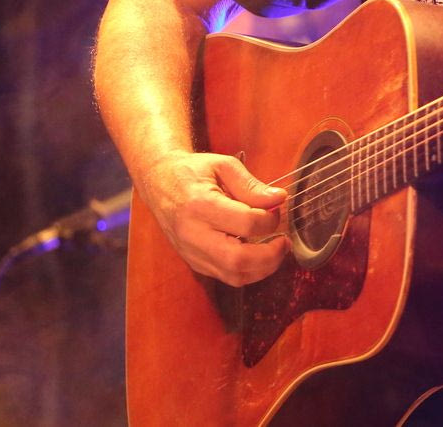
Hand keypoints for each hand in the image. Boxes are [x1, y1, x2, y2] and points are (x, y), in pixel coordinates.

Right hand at [140, 150, 288, 286]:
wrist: (158, 182)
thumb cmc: (192, 171)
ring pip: (233, 275)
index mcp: (200, 205)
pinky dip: (248, 271)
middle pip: (238, 260)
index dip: (270, 219)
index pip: (246, 224)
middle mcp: (193, 234)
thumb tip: (279, 199)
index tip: (276, 208)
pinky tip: (258, 255)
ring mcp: (191, 252)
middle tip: (283, 241)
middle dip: (270, 256)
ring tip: (275, 250)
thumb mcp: (223, 166)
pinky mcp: (193, 262)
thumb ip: (251, 185)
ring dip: (263, 268)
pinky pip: (226, 277)